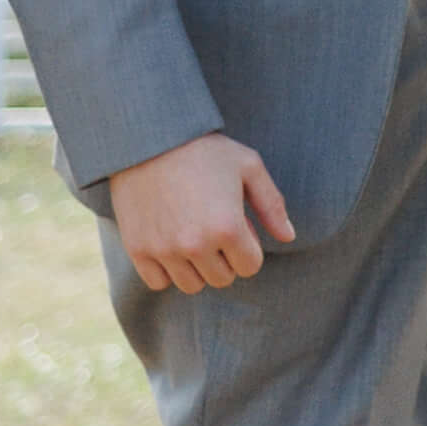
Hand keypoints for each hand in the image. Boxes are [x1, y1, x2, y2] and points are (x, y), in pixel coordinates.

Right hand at [107, 133, 292, 297]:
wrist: (149, 140)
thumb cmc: (206, 151)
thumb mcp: (249, 167)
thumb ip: (272, 206)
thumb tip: (288, 237)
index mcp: (228, 227)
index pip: (250, 266)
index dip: (248, 249)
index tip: (239, 228)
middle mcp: (195, 245)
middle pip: (222, 279)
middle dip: (226, 259)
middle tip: (215, 230)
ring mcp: (164, 250)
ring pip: (191, 285)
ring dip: (198, 268)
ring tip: (194, 237)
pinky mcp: (137, 249)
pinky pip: (158, 283)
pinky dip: (167, 271)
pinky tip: (170, 245)